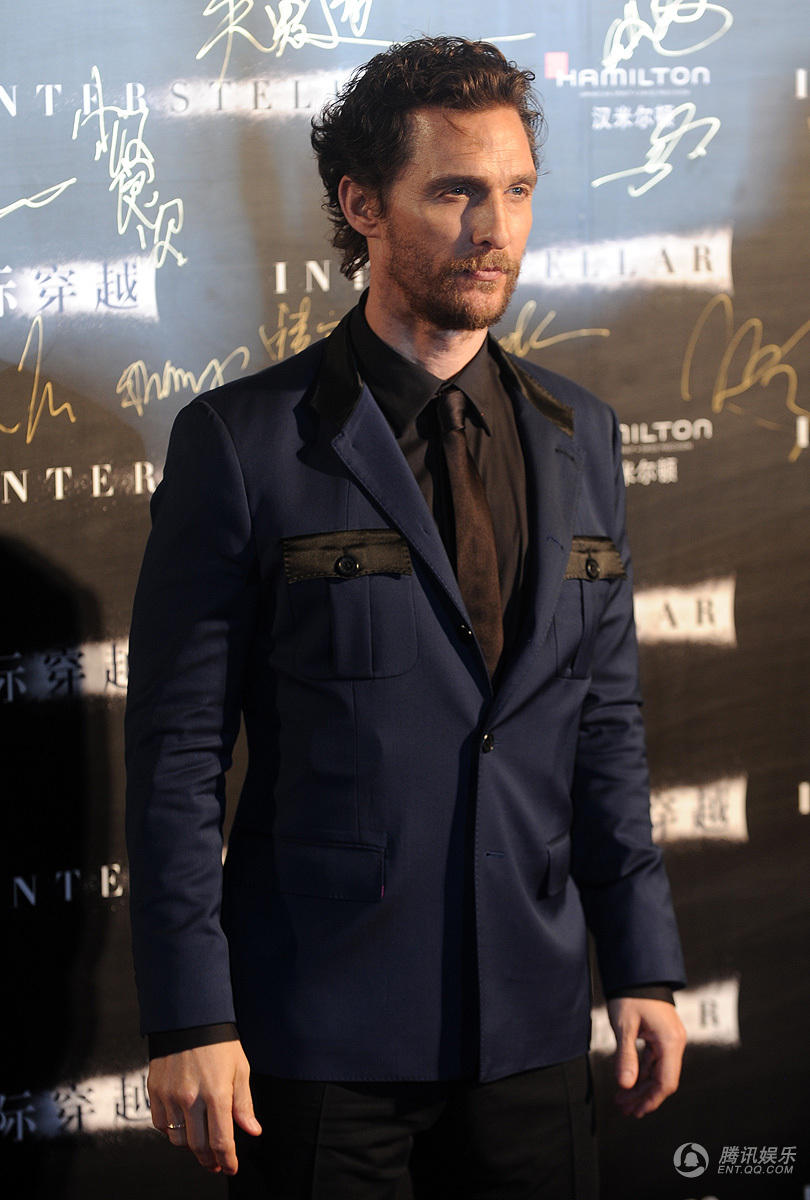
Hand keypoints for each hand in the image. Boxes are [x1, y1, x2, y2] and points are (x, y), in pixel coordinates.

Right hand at [148, 1040, 261, 1173]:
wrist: (189, 1019)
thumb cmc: (218, 1042)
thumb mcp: (240, 1070)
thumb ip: (243, 1104)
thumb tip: (252, 1130)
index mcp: (216, 1093)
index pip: (221, 1141)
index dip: (227, 1160)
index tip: (231, 1167)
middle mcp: (191, 1098)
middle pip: (199, 1146)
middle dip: (210, 1160)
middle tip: (216, 1163)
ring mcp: (170, 1096)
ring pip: (178, 1140)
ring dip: (191, 1148)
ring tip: (201, 1145)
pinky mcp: (155, 1092)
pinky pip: (161, 1125)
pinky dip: (172, 1133)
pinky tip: (183, 1127)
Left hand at [607, 996, 685, 1117]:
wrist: (638, 972)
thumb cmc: (631, 995)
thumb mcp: (625, 1026)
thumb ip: (626, 1056)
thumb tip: (626, 1085)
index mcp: (670, 1042)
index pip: (665, 1082)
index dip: (651, 1099)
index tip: (636, 1110)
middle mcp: (674, 1043)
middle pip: (662, 1080)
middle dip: (643, 1096)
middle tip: (624, 1108)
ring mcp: (669, 1040)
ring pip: (657, 1072)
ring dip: (640, 1086)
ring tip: (622, 1099)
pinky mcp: (662, 1036)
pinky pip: (654, 1061)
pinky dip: (641, 1072)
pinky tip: (629, 1081)